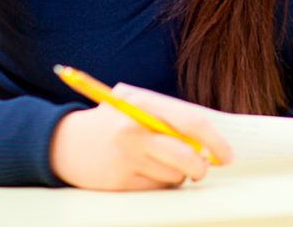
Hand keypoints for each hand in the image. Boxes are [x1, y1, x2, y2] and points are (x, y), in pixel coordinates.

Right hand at [50, 83, 233, 189]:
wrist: (65, 142)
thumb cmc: (114, 121)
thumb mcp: (138, 105)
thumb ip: (171, 118)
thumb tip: (210, 141)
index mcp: (143, 103)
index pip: (191, 123)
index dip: (215, 141)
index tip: (228, 155)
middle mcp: (133, 129)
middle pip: (185, 156)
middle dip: (201, 167)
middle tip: (203, 168)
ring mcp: (125, 157)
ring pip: (173, 176)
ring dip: (177, 175)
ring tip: (162, 163)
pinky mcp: (118, 182)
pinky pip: (155, 188)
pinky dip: (159, 184)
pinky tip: (144, 172)